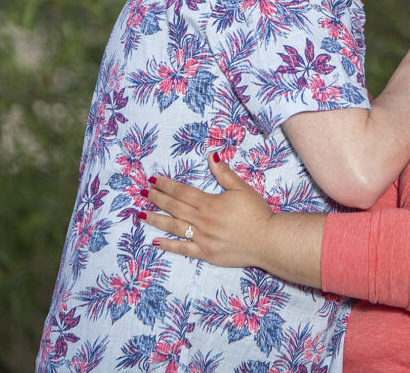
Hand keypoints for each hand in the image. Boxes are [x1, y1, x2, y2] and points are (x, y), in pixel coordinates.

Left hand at [141, 154, 273, 267]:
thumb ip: (224, 174)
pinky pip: (183, 249)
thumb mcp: (242, 188)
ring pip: (174, 227)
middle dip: (157, 199)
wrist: (268, 240)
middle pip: (174, 207)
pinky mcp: (206, 253)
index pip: (182, 191)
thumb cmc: (257, 213)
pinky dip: (169, 245)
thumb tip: (212, 156)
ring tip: (141, 214)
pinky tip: (156, 241)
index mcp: (209, 203)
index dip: (167, 185)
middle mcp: (202, 220)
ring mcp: (202, 238)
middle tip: (143, 192)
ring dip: (156, 219)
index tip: (154, 180)